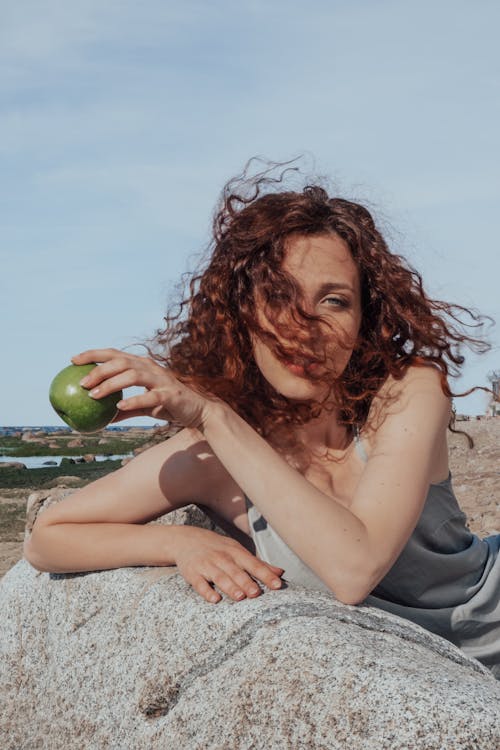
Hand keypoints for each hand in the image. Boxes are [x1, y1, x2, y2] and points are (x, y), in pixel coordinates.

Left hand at [71, 348, 214, 428]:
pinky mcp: (170, 394)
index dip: (93, 354)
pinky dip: (133, 400)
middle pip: (120, 362)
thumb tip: (101, 418)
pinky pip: (149, 397)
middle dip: (98, 369)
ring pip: (132, 376)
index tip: (73, 360)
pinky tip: (118, 407)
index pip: (114, 354)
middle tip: (81, 383)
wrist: (198, 412)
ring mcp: (161, 380)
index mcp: (142, 365)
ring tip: (93, 396)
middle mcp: (151, 368)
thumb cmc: (169, 406)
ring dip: (111, 384)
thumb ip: (124, 409)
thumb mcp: (143, 407)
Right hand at [172, 526, 284, 603]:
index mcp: (236, 553)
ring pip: (220, 577)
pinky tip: (214, 599)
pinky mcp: (193, 573)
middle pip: (237, 571)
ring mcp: (207, 565)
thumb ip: (259, 564)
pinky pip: (200, 583)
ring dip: (230, 586)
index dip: (266, 575)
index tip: (277, 585)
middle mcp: (222, 558)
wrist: (186, 539)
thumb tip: (281, 573)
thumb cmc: (218, 548)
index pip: (254, 564)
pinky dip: (206, 591)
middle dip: (247, 582)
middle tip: (257, 594)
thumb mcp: (237, 551)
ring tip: (240, 597)